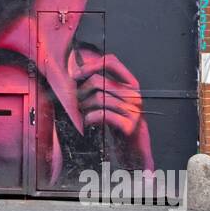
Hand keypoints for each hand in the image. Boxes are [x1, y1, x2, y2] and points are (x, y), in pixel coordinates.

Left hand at [71, 52, 153, 168]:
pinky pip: (102, 114)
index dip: (91, 65)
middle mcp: (134, 94)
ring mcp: (133, 110)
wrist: (133, 148)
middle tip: (77, 102)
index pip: (111, 62)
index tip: (75, 74)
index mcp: (131, 84)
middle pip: (98, 81)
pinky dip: (90, 118)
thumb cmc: (118, 122)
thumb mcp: (111, 100)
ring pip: (98, 98)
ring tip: (83, 113)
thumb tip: (76, 72)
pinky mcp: (129, 126)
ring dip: (84, 106)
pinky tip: (88, 122)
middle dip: (81, 92)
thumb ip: (100, 85)